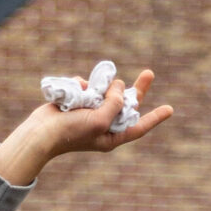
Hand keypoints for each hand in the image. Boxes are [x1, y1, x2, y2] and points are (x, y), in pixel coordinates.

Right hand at [0, 70, 172, 183]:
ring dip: (99, 89)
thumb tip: (119, 85)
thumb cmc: (72, 132)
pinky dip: (82, 87)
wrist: (41, 132)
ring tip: (87, 95)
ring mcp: (91, 113)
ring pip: (105, 92)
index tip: (170, 109)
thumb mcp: (100, 120)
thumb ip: (115, 103)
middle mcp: (104, 124)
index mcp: (112, 136)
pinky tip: (74, 93)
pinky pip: (88, 87)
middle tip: (149, 73)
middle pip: (125, 104)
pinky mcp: (78, 102)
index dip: (154, 117)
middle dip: (135, 89)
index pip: (138, 126)